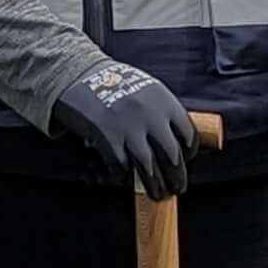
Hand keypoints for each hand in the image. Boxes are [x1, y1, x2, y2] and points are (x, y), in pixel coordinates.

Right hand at [49, 58, 197, 197]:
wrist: (78, 74)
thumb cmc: (113, 83)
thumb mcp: (146, 90)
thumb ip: (161, 112)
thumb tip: (173, 140)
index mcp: (165, 102)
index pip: (188, 135)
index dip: (189, 154)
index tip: (185, 162)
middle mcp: (151, 116)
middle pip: (172, 156)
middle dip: (176, 177)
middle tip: (177, 189)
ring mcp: (128, 127)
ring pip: (149, 167)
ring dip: (155, 185)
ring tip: (157, 194)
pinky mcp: (107, 137)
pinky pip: (121, 166)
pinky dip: (124, 177)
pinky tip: (124, 180)